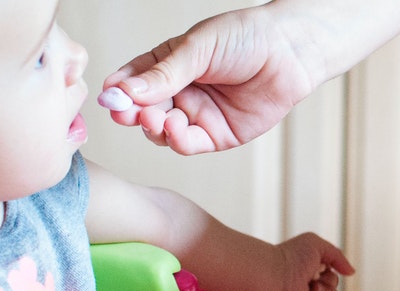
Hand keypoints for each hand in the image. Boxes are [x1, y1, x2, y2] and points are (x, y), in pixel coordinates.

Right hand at [99, 6, 315, 154]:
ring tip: (155, 118)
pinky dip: (177, 140)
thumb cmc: (245, 37)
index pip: (133, 80)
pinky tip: (175, 127)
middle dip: (131, 113)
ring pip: (162, 131)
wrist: (291, 51)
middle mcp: (180, 91)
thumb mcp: (198, 49)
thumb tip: (124, 91)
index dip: (119, 90)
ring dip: (153, 127)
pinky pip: (189, 144)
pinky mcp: (218, 135)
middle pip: (143, 109)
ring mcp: (198, 115)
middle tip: (125, 113)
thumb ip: (163, 74)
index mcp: (169, 65)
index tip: (108, 96)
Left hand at [273, 233, 354, 290]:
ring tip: (312, 288)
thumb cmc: (293, 256)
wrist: (277, 274)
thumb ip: (338, 256)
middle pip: (334, 288)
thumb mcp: (318, 245)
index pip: (331, 275)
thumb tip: (351, 273)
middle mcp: (308, 289)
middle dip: (329, 282)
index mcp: (309, 273)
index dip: (330, 269)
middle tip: (312, 277)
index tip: (318, 264)